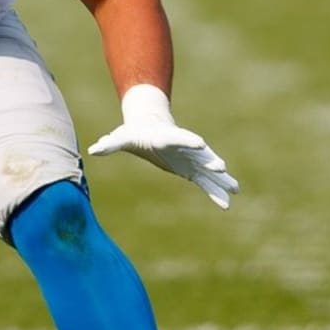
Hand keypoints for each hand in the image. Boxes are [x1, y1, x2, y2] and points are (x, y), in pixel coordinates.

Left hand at [88, 85, 238, 208]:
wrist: (150, 127)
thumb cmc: (133, 133)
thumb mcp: (121, 138)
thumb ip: (110, 144)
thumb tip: (93, 149)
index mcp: (166, 137)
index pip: (178, 137)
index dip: (187, 140)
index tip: (199, 144)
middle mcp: (182, 147)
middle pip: (199, 154)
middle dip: (210, 161)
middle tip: (222, 168)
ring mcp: (190, 158)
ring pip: (208, 169)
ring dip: (221, 179)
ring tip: (235, 189)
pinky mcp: (191, 169)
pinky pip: (206, 181)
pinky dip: (215, 191)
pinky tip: (227, 202)